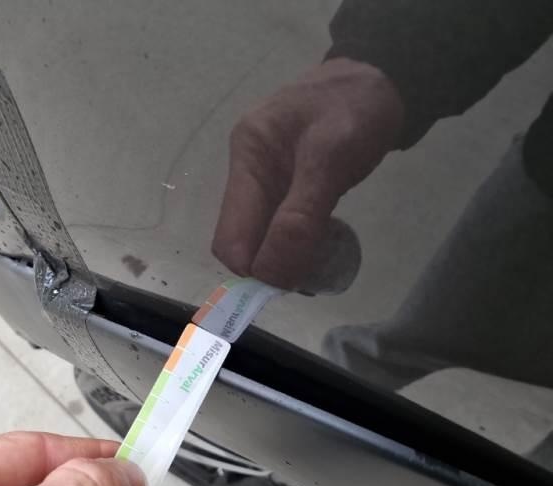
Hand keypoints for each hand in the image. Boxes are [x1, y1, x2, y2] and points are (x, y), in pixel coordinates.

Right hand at [212, 58, 403, 288]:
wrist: (382, 76)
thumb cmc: (357, 107)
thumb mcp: (333, 157)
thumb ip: (301, 215)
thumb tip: (272, 273)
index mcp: (248, 156)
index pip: (231, 236)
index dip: (256, 267)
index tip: (292, 282)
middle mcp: (247, 171)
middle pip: (240, 241)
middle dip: (268, 266)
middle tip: (309, 276)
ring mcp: (263, 180)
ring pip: (257, 238)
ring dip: (281, 259)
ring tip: (316, 262)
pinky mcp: (282, 186)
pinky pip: (276, 228)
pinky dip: (292, 245)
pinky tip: (315, 244)